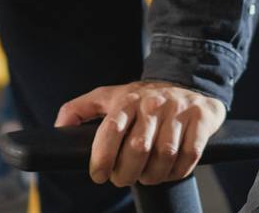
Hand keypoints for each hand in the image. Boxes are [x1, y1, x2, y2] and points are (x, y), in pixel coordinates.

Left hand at [55, 80, 227, 186]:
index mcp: (126, 100)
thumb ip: (79, 109)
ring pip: (165, 155)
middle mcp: (152, 104)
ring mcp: (178, 111)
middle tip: (122, 179)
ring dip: (153, 175)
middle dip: (127, 173)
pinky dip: (178, 171)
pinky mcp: (201, 119)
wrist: (187, 79)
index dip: (102, 158)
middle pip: (138, 148)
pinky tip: (169, 172)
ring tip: (146, 178)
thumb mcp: (108, 96)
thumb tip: (58, 129)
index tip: (98, 175)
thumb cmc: (142, 97)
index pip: (111, 130)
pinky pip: (190, 154)